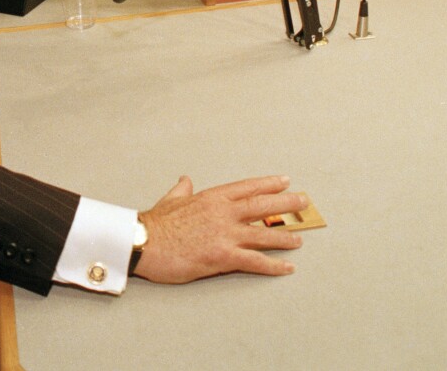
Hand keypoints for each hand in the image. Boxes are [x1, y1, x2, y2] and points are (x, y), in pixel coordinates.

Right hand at [134, 175, 306, 283]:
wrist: (143, 242)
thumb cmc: (154, 224)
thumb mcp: (170, 200)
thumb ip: (182, 190)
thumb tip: (186, 179)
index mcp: (212, 198)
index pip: (247, 187)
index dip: (268, 184)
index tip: (284, 181)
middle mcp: (223, 213)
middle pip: (262, 205)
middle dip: (286, 203)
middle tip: (303, 202)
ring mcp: (225, 234)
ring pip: (264, 234)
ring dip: (284, 237)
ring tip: (299, 239)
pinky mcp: (222, 256)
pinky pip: (255, 261)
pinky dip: (273, 265)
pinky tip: (286, 267)